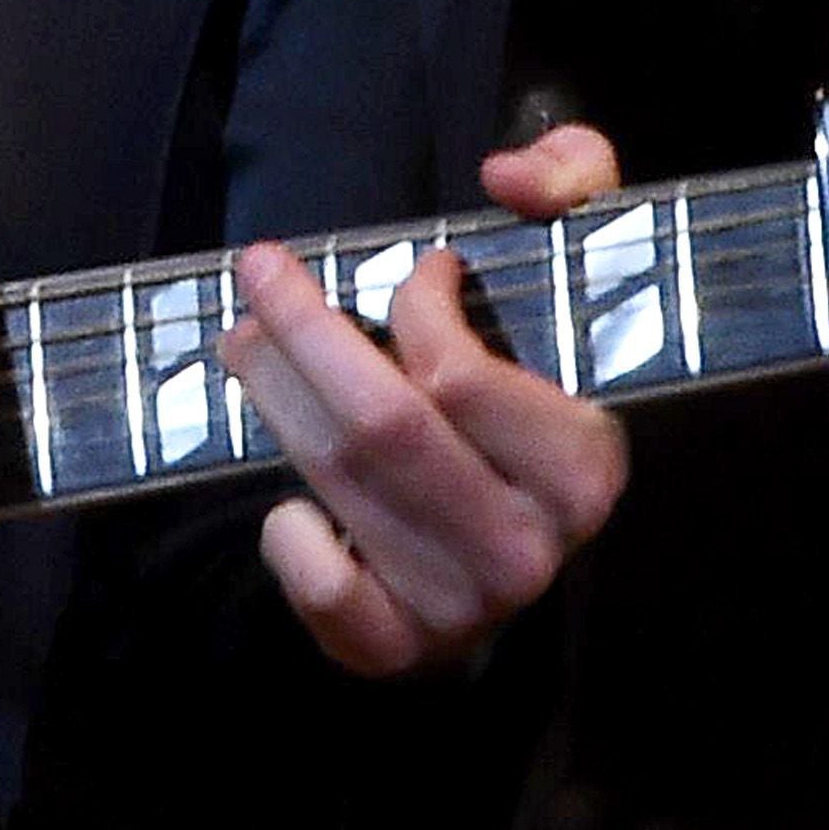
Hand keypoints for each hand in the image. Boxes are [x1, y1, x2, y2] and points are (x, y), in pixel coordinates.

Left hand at [222, 123, 633, 678]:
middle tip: (257, 279)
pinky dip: (286, 536)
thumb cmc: (532, 386)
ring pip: (338, 482)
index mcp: (585, 463)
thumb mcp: (577, 265)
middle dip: (299, 335)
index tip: (412, 272)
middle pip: (379, 425)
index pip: (460, 373)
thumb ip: (572, 181)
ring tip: (243, 341)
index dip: (412, 305)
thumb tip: (508, 180)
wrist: (522, 536)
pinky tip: (286, 501)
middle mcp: (530, 544)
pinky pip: (322, 588)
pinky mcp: (400, 649)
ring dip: (274, 398)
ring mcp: (464, 604)